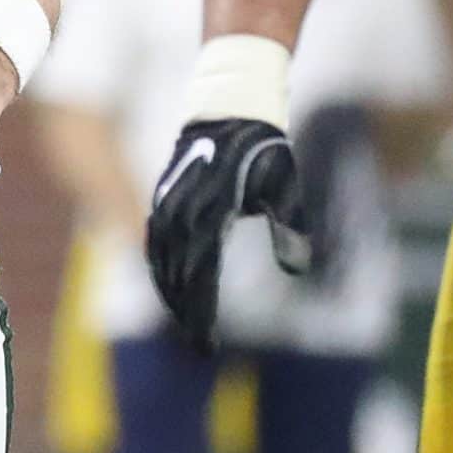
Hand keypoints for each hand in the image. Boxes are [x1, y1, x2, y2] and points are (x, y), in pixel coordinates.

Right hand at [145, 117, 311, 353]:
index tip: (207, 346)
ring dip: (169, 294)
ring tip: (184, 322)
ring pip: (160, 262)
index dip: (202, 316)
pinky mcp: (163, 197)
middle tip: (198, 345)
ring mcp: (167, 204)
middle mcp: (181, 213)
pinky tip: (167, 285)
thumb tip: (298, 269)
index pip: (200, 280)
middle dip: (185, 314)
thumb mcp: (283, 183)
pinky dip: (159, 269)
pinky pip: (154, 242)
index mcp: (210, 215)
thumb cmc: (262, 147)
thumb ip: (289, 227)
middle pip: (176, 278)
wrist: (227, 106)